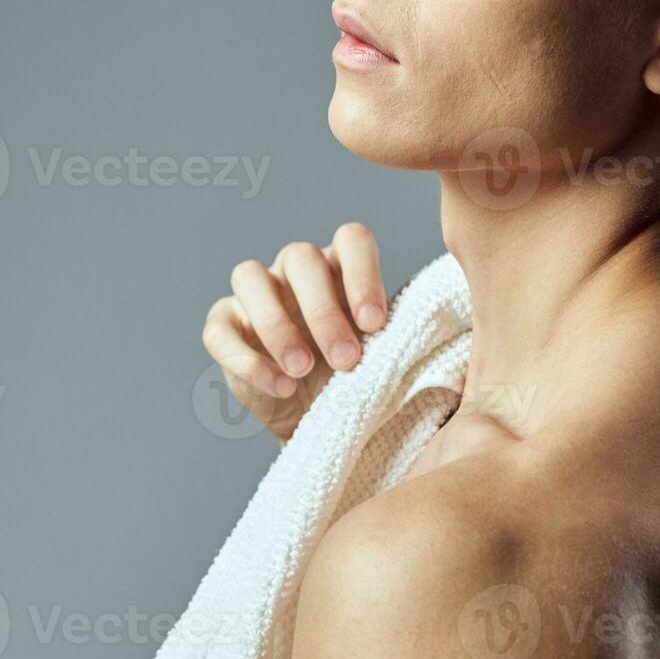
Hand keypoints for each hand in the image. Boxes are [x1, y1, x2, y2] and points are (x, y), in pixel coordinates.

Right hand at [202, 223, 388, 442]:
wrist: (319, 419)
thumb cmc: (356, 377)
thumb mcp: (384, 356)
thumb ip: (400, 337)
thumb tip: (438, 341)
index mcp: (340, 266)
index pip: (351, 239)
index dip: (362, 273)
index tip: (375, 323)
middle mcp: (294, 270)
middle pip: (301, 257)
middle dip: (324, 311)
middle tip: (346, 360)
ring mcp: (254, 294)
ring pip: (250, 276)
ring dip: (277, 325)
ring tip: (303, 371)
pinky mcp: (223, 326)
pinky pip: (221, 330)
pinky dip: (247, 359)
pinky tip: (280, 387)